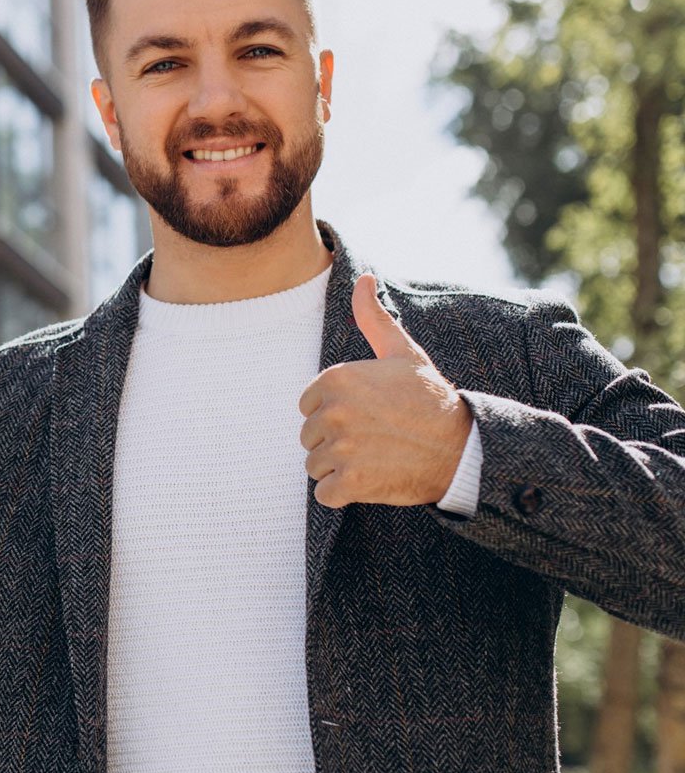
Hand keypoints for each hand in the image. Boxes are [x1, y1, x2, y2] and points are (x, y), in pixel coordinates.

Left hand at [297, 273, 472, 508]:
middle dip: (336, 442)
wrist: (464, 449)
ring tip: (377, 458)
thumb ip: (373, 318)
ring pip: (315, 465)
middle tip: (376, 439)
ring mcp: (339, 448)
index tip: (369, 415)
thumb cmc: (431, 400)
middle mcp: (331, 411)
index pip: (308, 405)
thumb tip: (363, 277)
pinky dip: (344, 493)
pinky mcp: (349, 483)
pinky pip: (325, 494)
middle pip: (309, 437)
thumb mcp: (403, 353)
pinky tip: (372, 480)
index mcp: (335, 379)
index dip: (336, 413)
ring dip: (340, 468)